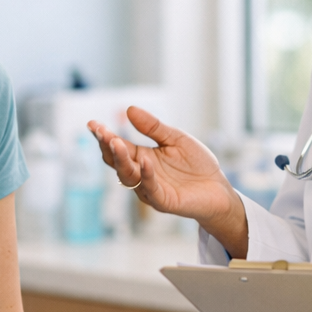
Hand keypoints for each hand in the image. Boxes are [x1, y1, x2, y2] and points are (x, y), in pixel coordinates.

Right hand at [87, 107, 247, 255]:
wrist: (219, 188)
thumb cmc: (197, 165)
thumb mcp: (176, 138)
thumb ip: (154, 127)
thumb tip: (129, 110)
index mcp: (142, 157)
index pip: (117, 146)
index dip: (104, 136)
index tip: (92, 124)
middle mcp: (141, 174)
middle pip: (116, 162)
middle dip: (107, 146)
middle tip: (100, 131)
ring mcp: (150, 189)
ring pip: (128, 176)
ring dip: (121, 159)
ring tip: (116, 141)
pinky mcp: (163, 201)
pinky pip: (151, 188)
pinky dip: (146, 175)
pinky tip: (145, 161)